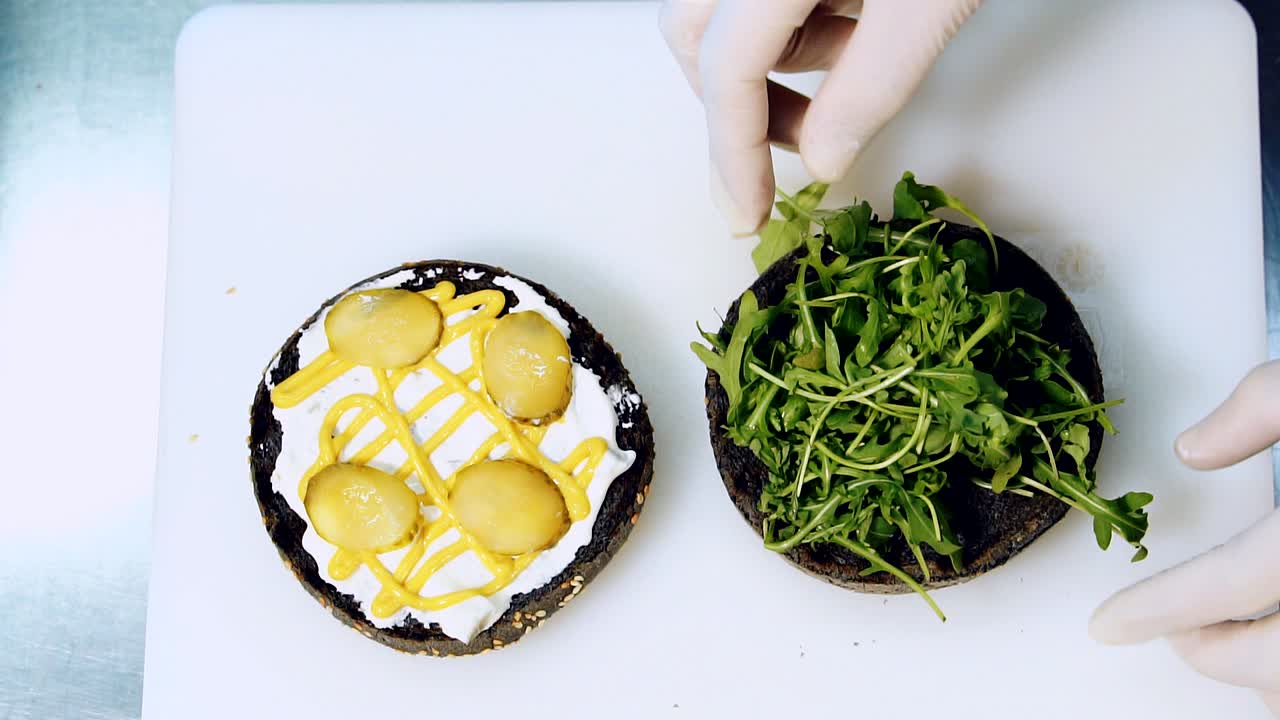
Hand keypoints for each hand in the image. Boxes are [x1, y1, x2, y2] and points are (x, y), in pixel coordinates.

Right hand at [659, 0, 981, 234]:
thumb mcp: (930, 0)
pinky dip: (796, 16)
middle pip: (695, 38)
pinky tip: (855, 13)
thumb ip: (871, 86)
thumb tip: (822, 158)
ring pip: (726, 12)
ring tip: (855, 57)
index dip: (733, 154)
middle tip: (799, 144)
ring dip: (777, 58)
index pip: (725, 72)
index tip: (747, 212)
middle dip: (739, 104)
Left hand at [1090, 360, 1279, 711]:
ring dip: (1266, 672)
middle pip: (1277, 661)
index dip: (1160, 608)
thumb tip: (1193, 450)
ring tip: (1233, 640)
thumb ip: (1261, 406)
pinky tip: (1275, 633)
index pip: (1233, 581)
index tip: (1105, 626)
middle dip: (1218, 656)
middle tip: (1179, 632)